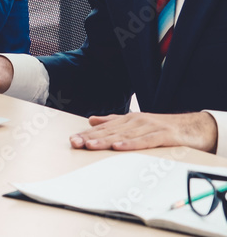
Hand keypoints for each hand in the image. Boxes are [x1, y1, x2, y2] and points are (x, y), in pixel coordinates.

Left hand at [70, 111, 217, 152]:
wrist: (194, 127)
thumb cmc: (163, 127)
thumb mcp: (136, 123)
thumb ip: (114, 121)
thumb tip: (92, 120)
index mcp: (128, 120)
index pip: (104, 128)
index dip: (87, 134)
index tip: (72, 140)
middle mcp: (136, 121)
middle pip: (110, 131)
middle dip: (91, 137)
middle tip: (75, 143)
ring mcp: (149, 127)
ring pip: (124, 136)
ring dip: (106, 141)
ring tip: (90, 145)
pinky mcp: (163, 136)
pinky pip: (145, 141)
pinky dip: (132, 144)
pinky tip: (119, 147)